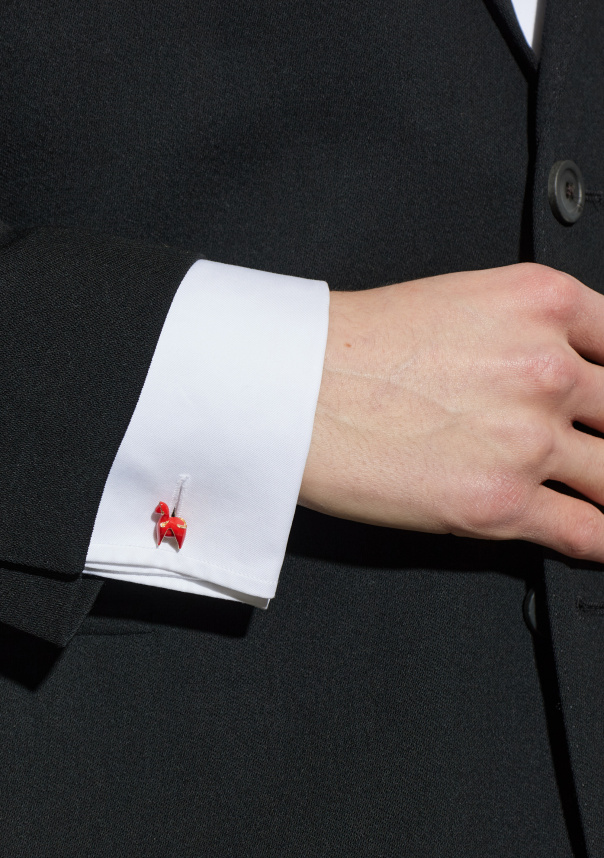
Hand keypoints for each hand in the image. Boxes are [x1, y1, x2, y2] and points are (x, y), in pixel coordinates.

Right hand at [299, 263, 603, 561]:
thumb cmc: (354, 347)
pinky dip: (601, 540)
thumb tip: (565, 369)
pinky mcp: (500, 503)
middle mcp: (547, 370)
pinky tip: (598, 539)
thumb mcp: (462, 303)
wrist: (293, 389)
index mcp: (543, 304)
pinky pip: (587, 533)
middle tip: (600, 446)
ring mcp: (529, 439)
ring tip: (600, 493)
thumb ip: (529, 333)